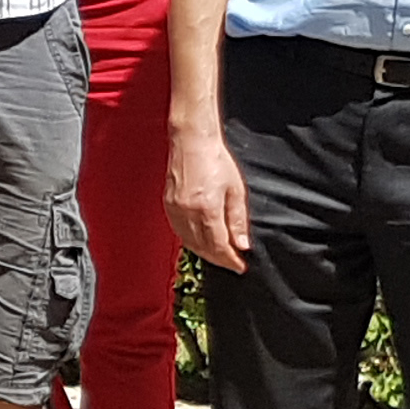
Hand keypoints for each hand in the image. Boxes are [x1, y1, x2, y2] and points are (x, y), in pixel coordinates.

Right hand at [168, 126, 252, 274]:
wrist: (192, 142)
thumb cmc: (216, 160)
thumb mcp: (235, 190)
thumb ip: (237, 220)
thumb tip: (242, 245)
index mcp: (207, 209)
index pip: (218, 246)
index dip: (230, 260)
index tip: (240, 266)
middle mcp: (187, 212)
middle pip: (203, 248)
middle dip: (219, 259)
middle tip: (232, 263)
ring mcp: (175, 209)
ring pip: (189, 242)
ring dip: (204, 252)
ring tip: (219, 254)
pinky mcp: (168, 204)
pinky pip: (179, 231)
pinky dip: (191, 240)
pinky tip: (201, 240)